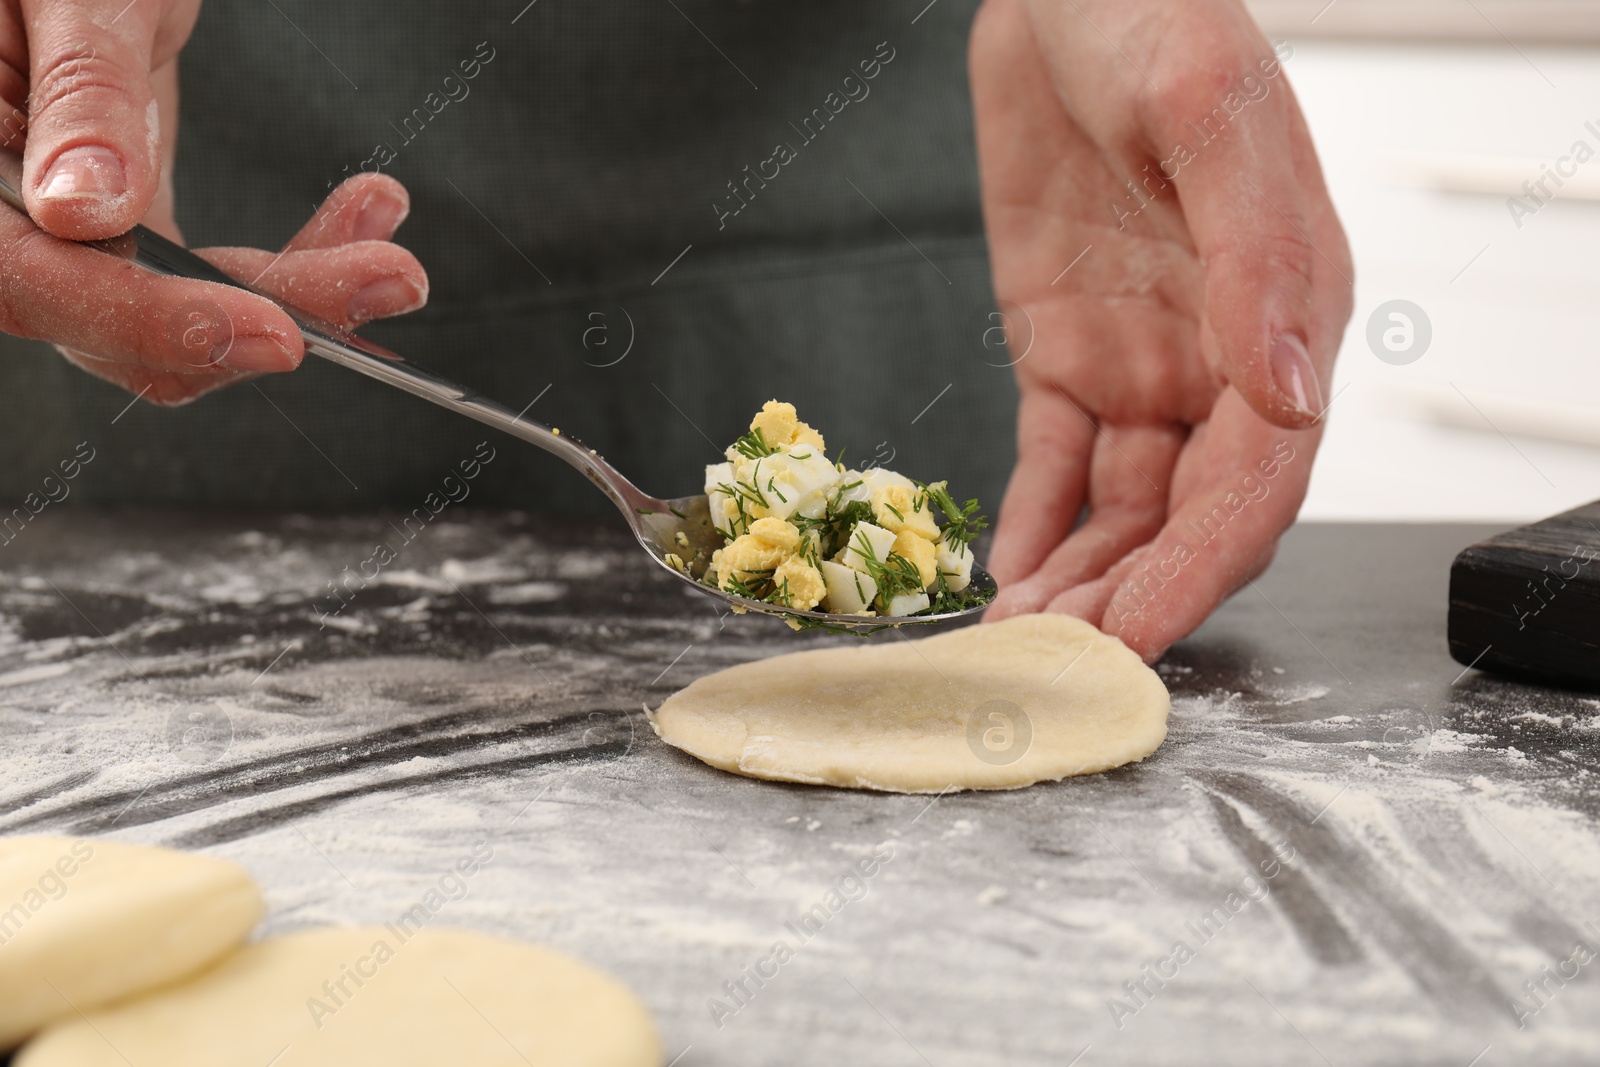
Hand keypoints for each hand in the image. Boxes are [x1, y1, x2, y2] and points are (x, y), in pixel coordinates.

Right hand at [0, 0, 426, 403]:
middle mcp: (1, 216)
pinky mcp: (121, 225)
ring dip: (301, 292)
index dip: (157, 321)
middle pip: (121, 320)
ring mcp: (60, 228)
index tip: (274, 332)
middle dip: (272, 309)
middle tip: (393, 278)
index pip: (38, 282)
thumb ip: (80, 94)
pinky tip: (364, 212)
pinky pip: (202, 276)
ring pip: (177, 310)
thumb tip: (83, 208)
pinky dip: (291, 258)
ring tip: (395, 257)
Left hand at [971, 0, 1352, 660]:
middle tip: (1060, 663)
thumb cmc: (1157, 23)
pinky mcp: (1066, 352)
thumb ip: (1255, 260)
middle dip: (1132, 597)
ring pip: (1119, 507)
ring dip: (1078, 578)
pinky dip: (1034, 522)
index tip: (1138, 639)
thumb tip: (1289, 401)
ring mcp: (1141, 362)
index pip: (1255, 482)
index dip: (1200, 571)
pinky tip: (1008, 573)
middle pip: (1188, 516)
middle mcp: (1219, 359)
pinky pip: (1054, 461)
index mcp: (1282, 315)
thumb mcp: (1208, 118)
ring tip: (1018, 637)